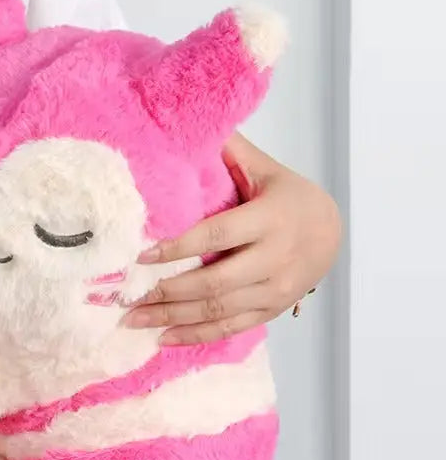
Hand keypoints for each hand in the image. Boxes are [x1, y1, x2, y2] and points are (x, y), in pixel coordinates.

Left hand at [126, 134, 340, 344]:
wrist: (332, 233)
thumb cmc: (288, 197)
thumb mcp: (265, 170)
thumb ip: (231, 153)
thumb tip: (190, 122)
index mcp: (270, 219)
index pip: (217, 235)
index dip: (179, 247)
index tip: (141, 257)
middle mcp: (275, 258)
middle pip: (214, 282)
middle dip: (167, 292)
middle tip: (126, 298)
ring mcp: (275, 290)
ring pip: (218, 309)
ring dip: (173, 318)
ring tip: (133, 319)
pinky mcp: (271, 311)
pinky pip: (230, 328)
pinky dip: (195, 335)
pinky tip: (164, 337)